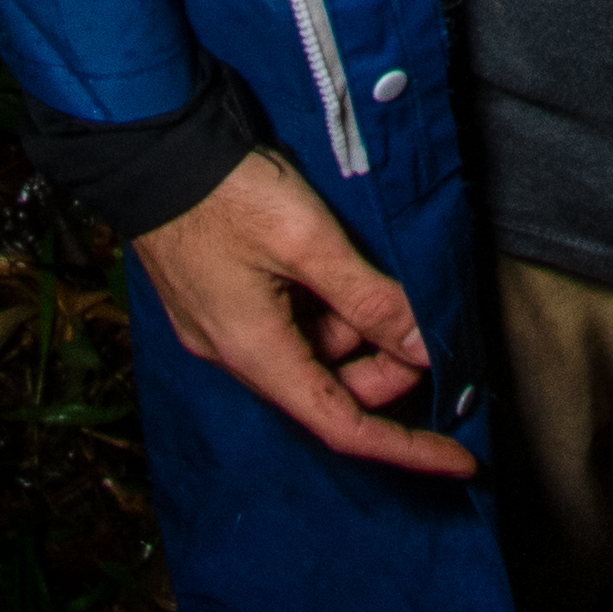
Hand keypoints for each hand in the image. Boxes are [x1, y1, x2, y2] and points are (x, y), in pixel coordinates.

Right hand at [131, 147, 477, 472]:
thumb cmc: (227, 193)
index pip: (344, 427)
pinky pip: (287, 326)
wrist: (152, 151)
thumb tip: (423, 347)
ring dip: (354, 328)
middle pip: (330, 388)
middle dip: (386, 365)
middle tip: (423, 319)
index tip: (461, 460)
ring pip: (311, 352)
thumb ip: (368, 298)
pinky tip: (340, 268)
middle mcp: (237, 354)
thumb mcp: (308, 241)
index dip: (406, 448)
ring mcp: (225, 327)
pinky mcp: (222, 299)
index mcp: (256, 354)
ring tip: (376, 274)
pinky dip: (325, 310)